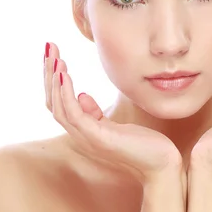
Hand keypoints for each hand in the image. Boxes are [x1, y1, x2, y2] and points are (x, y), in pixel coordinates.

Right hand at [43, 42, 182, 184]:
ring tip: (55, 58)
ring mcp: (88, 138)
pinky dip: (66, 93)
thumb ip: (96, 114)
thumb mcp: (117, 125)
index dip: (53, 80)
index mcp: (84, 131)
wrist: (163, 164)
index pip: (58, 104)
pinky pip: (74, 114)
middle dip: (49, 74)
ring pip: (59, 108)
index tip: (54, 55)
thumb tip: (82, 96)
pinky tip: (65, 74)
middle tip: (48, 48)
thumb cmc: (144, 144)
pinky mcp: (99, 139)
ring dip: (54, 81)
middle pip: (53, 103)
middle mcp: (81, 136)